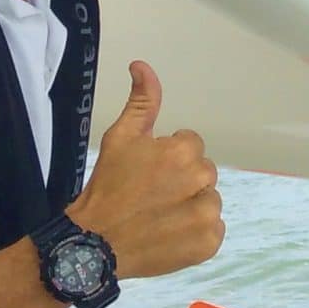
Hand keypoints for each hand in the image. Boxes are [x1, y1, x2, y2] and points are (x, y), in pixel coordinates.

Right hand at [69, 61, 223, 279]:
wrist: (95, 243)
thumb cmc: (107, 187)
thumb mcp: (120, 138)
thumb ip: (142, 101)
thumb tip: (142, 65)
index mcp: (183, 151)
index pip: (191, 146)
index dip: (168, 158)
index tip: (148, 173)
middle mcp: (201, 180)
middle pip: (203, 173)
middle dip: (183, 180)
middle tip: (152, 195)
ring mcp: (207, 214)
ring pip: (210, 200)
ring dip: (192, 206)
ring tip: (161, 217)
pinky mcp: (208, 242)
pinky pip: (214, 230)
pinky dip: (197, 233)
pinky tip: (171, 234)